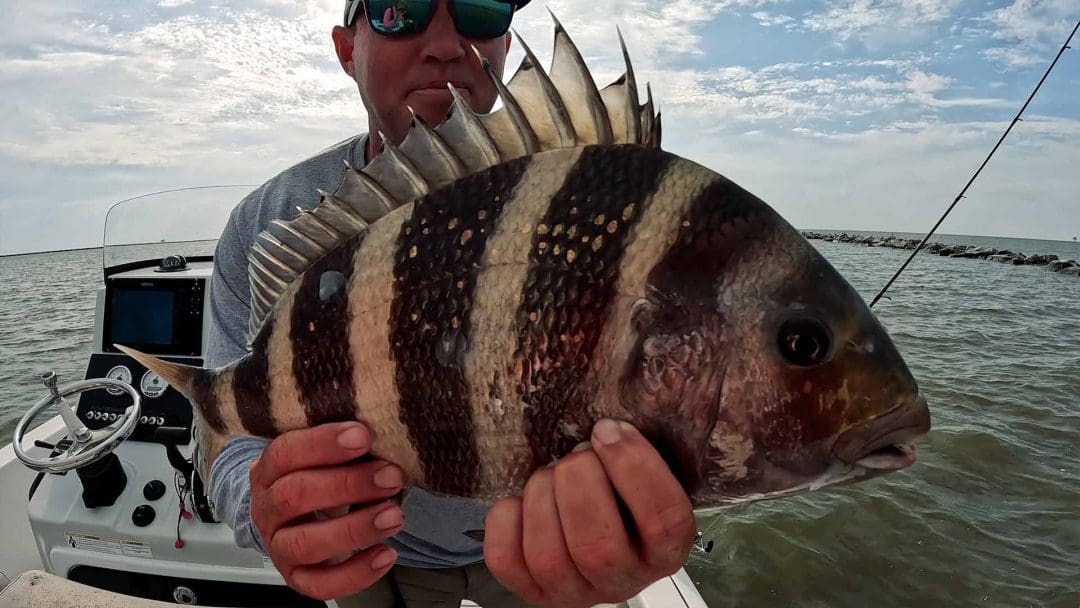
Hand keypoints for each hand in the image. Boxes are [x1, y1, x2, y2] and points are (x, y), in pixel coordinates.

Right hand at [249, 421, 403, 599]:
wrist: (298, 517)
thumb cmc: (320, 476)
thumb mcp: (325, 455)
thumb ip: (344, 446)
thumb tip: (384, 432)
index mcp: (268, 470)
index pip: (285, 452)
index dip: (322, 444)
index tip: (363, 436)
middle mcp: (266, 509)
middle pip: (294, 496)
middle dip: (347, 485)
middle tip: (391, 477)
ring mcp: (278, 546)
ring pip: (305, 544)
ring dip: (354, 529)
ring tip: (394, 516)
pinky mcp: (296, 577)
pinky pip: (319, 584)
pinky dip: (356, 573)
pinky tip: (386, 554)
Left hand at [483, 419, 695, 607]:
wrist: (590, 530)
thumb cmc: (619, 495)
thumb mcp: (641, 475)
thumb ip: (636, 451)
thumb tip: (613, 419)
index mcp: (663, 548)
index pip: (664, 519)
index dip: (635, 467)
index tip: (608, 429)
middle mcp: (622, 578)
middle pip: (597, 546)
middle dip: (578, 482)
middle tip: (575, 454)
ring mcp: (574, 590)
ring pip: (548, 556)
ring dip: (541, 498)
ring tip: (547, 475)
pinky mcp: (531, 589)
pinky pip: (506, 559)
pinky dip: (506, 519)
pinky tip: (521, 501)